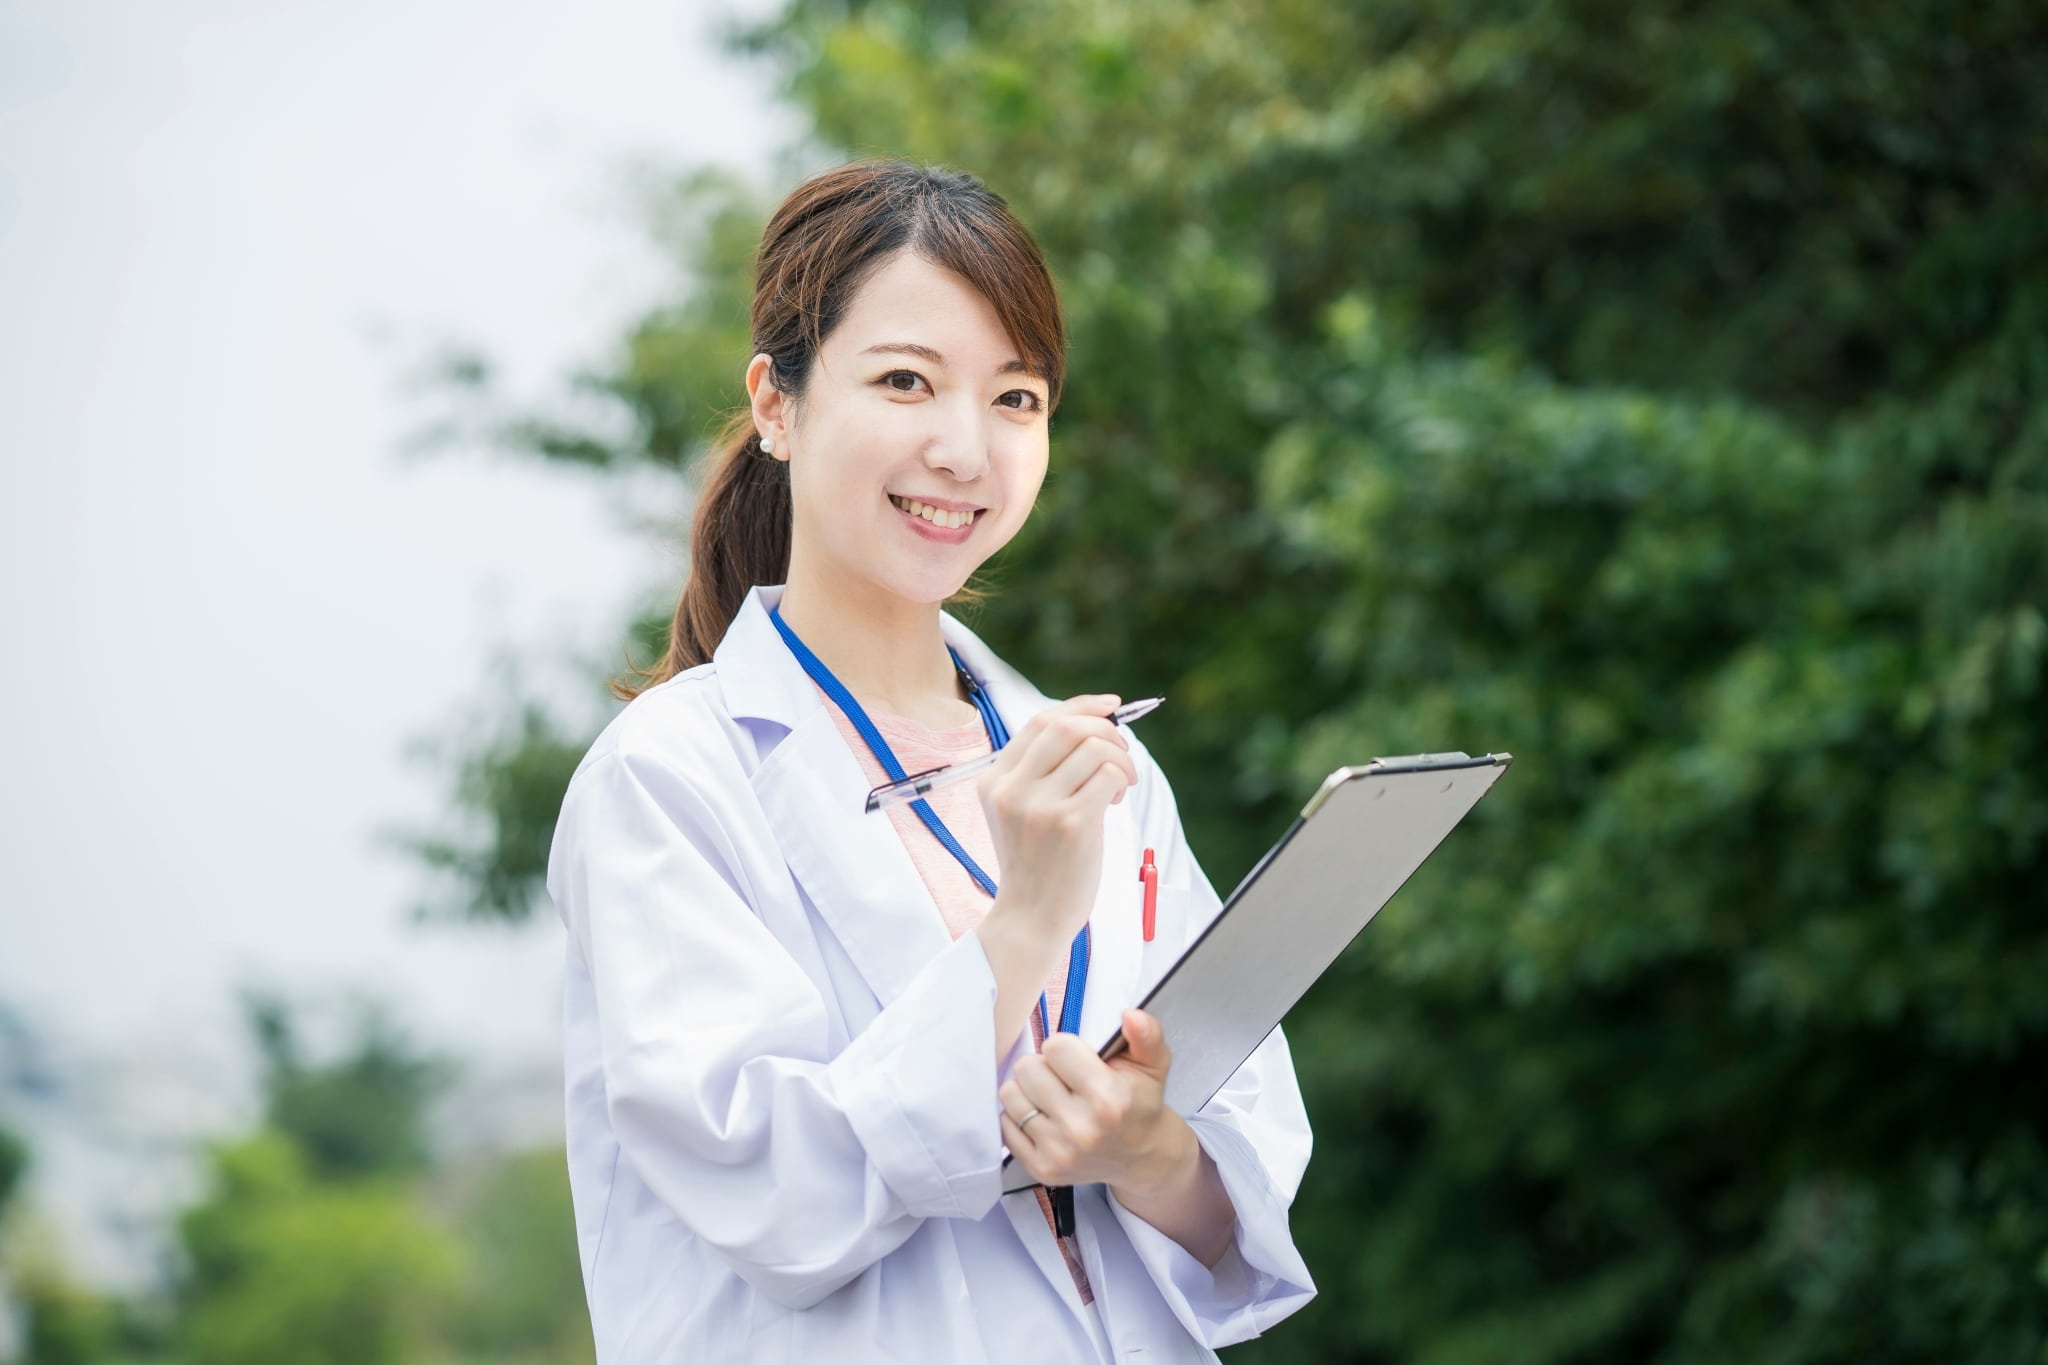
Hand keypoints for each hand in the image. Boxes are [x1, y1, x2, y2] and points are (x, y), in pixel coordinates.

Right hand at [978, 694, 1137, 943]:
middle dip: (1106, 729)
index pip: (1040, 722)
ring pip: (1094, 748)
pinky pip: (1109, 775)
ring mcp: (1039, 805)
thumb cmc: (1036, 865)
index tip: (1110, 706)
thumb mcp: (1020, 812)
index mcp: (994, 780)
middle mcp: (1012, 788)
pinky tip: (1114, 802)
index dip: (1080, 706)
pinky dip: (1122, 780)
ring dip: (1121, 759)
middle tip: (1122, 752)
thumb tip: (1093, 727)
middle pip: (1067, 725)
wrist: (1030, 918)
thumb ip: (1041, 772)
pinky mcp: (1069, 823)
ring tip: (1120, 784)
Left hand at [998, 1008, 1194, 1197]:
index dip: (1064, 1047)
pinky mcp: (1040, 1167)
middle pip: (1027, 1068)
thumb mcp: (1153, 1064)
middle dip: (1043, 1066)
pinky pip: (1004, 1124)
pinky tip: (1043, 1117)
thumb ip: (1146, 1035)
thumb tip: (1130, 1015)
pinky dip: (1019, 1115)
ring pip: (1010, 1094)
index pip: (1054, 1047)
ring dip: (1028, 1090)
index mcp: (1107, 1098)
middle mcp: (1081, 1128)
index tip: (1076, 1059)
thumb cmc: (1140, 1102)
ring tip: (1051, 1095)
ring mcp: (1057, 1151)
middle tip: (1063, 1078)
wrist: (1141, 1155)